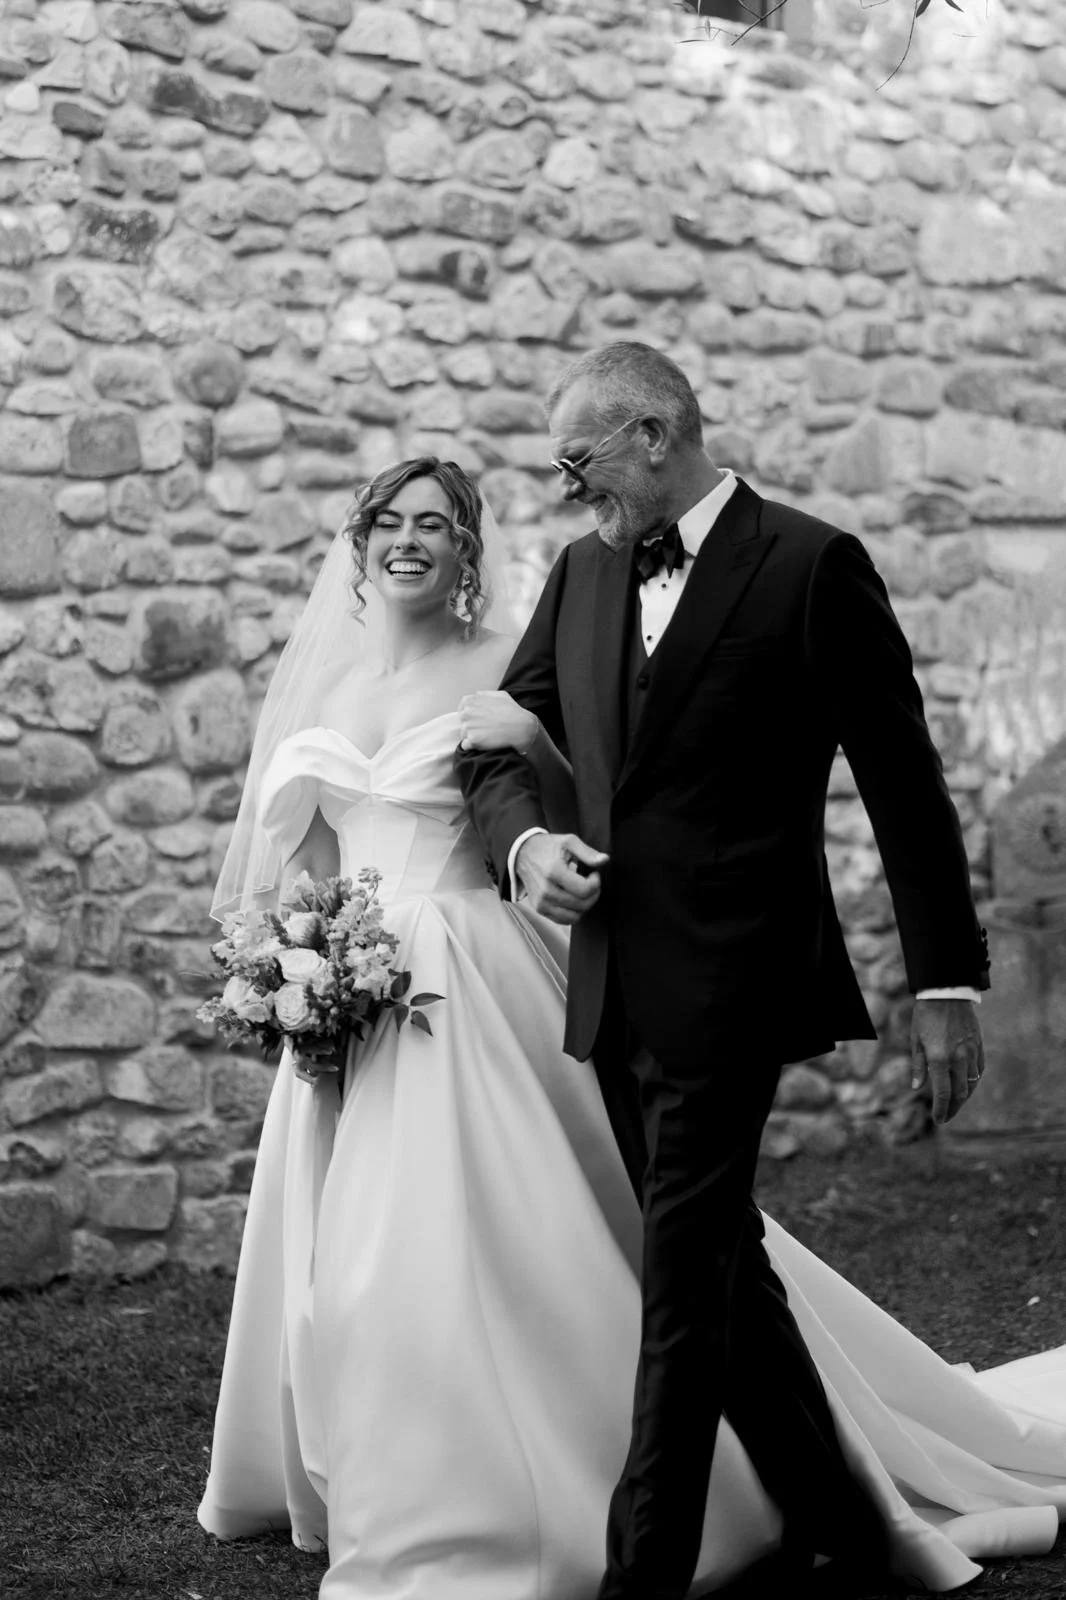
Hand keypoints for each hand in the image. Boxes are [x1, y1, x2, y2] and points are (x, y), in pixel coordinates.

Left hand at [458, 690, 539, 755]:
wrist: (521, 728)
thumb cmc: (513, 711)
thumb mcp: (500, 695)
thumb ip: (485, 695)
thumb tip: (477, 697)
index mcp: (471, 701)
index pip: (462, 709)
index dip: (470, 716)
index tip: (477, 720)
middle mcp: (467, 713)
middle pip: (462, 722)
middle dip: (471, 726)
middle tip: (484, 729)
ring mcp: (468, 727)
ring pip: (463, 734)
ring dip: (472, 736)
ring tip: (486, 737)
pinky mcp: (472, 740)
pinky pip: (466, 746)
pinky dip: (473, 747)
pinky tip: (484, 744)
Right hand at [515, 832, 608, 924]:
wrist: (523, 854)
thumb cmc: (547, 847)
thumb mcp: (569, 842)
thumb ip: (588, 852)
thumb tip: (604, 860)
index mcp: (554, 872)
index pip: (584, 890)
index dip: (596, 883)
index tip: (594, 874)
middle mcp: (546, 890)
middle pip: (582, 904)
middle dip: (593, 894)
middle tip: (591, 883)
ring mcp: (541, 902)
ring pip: (575, 916)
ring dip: (584, 905)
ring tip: (582, 892)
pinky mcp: (539, 909)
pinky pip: (564, 920)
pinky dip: (573, 912)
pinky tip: (573, 898)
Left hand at [910, 998, 984, 1124]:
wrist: (946, 993)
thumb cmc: (926, 1016)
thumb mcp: (916, 1041)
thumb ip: (918, 1066)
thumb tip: (917, 1087)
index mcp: (939, 1059)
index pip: (943, 1093)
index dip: (941, 1110)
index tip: (939, 1120)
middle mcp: (957, 1059)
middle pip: (959, 1093)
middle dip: (953, 1108)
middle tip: (946, 1117)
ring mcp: (970, 1053)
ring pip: (971, 1083)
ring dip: (964, 1098)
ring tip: (956, 1105)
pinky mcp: (978, 1046)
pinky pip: (979, 1070)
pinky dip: (973, 1081)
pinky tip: (967, 1086)